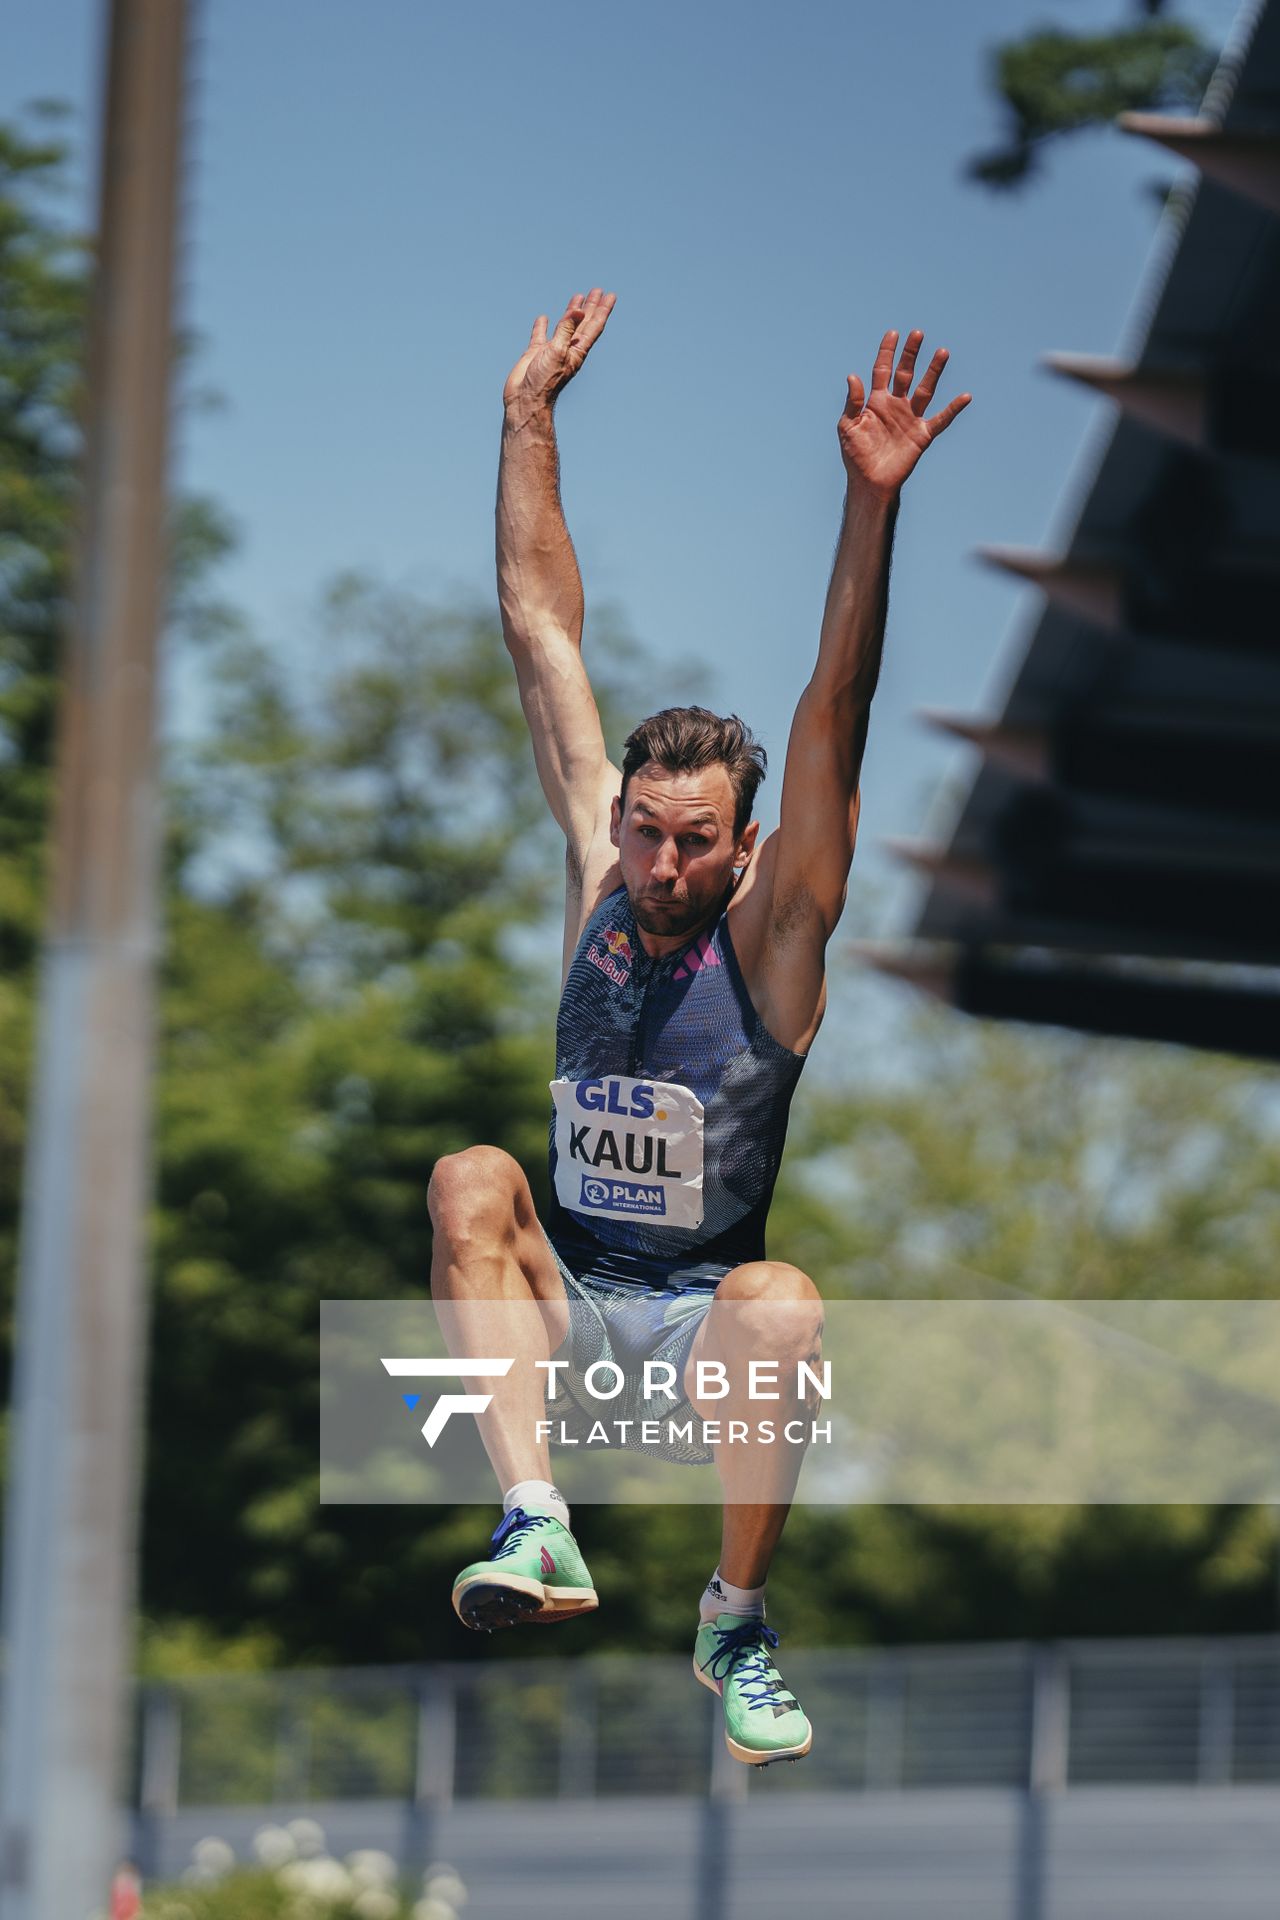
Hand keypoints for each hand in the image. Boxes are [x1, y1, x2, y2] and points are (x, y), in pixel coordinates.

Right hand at [503, 287, 616, 418]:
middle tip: (597, 291)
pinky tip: (543, 318)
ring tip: (577, 298)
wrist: (526, 400)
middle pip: (583, 323)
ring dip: (571, 312)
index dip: (602, 310)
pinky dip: (542, 326)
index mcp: (577, 350)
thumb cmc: (545, 380)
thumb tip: (580, 310)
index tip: (610, 295)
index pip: (594, 325)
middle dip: (590, 307)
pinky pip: (540, 335)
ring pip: (563, 326)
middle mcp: (567, 349)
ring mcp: (551, 351)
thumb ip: (566, 329)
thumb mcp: (558, 351)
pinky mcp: (536, 354)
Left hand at [838, 329, 970, 496]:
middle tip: (918, 334)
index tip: (893, 333)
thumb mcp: (847, 427)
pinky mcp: (922, 435)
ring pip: (925, 389)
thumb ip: (852, 402)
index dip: (887, 352)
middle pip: (905, 374)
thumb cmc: (856, 456)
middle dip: (911, 354)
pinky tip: (965, 397)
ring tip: (942, 352)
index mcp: (876, 402)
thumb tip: (853, 376)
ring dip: (933, 371)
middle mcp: (896, 406)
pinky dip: (953, 409)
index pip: (882, 371)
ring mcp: (910, 418)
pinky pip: (941, 419)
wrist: (870, 482)